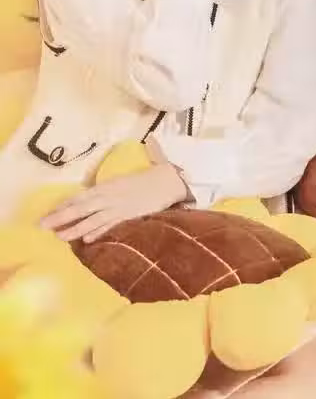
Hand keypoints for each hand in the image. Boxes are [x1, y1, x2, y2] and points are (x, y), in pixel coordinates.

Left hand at [39, 164, 188, 242]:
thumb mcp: (120, 182)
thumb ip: (107, 190)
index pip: (79, 197)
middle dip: (60, 217)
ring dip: (74, 228)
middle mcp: (109, 196)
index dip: (63, 206)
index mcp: (106, 186)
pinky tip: (86, 240)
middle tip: (42, 225)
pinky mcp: (129, 216)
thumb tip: (101, 188)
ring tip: (59, 236)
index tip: (47, 215)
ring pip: (92, 219)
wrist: (168, 181)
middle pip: (80, 207)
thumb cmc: (146, 180)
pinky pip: (111, 225)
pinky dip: (98, 232)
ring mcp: (118, 207)